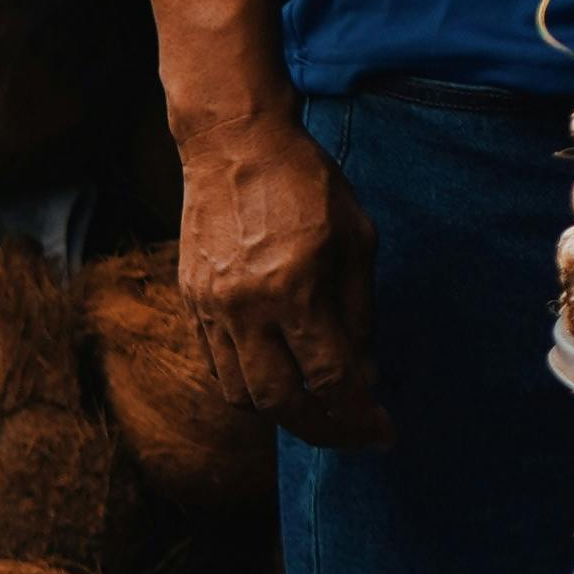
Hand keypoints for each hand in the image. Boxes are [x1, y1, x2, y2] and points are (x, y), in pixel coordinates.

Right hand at [175, 105, 389, 452]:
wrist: (233, 142)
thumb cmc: (305, 182)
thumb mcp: (357, 237)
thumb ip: (360, 310)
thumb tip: (362, 372)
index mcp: (294, 288)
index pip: (331, 379)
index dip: (362, 415)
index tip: (383, 432)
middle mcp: (245, 306)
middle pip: (280, 402)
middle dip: (322, 429)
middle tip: (351, 431)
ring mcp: (211, 306)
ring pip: (241, 393)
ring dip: (282, 412)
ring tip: (314, 406)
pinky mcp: (191, 300)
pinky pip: (217, 363)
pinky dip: (249, 382)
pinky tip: (278, 373)